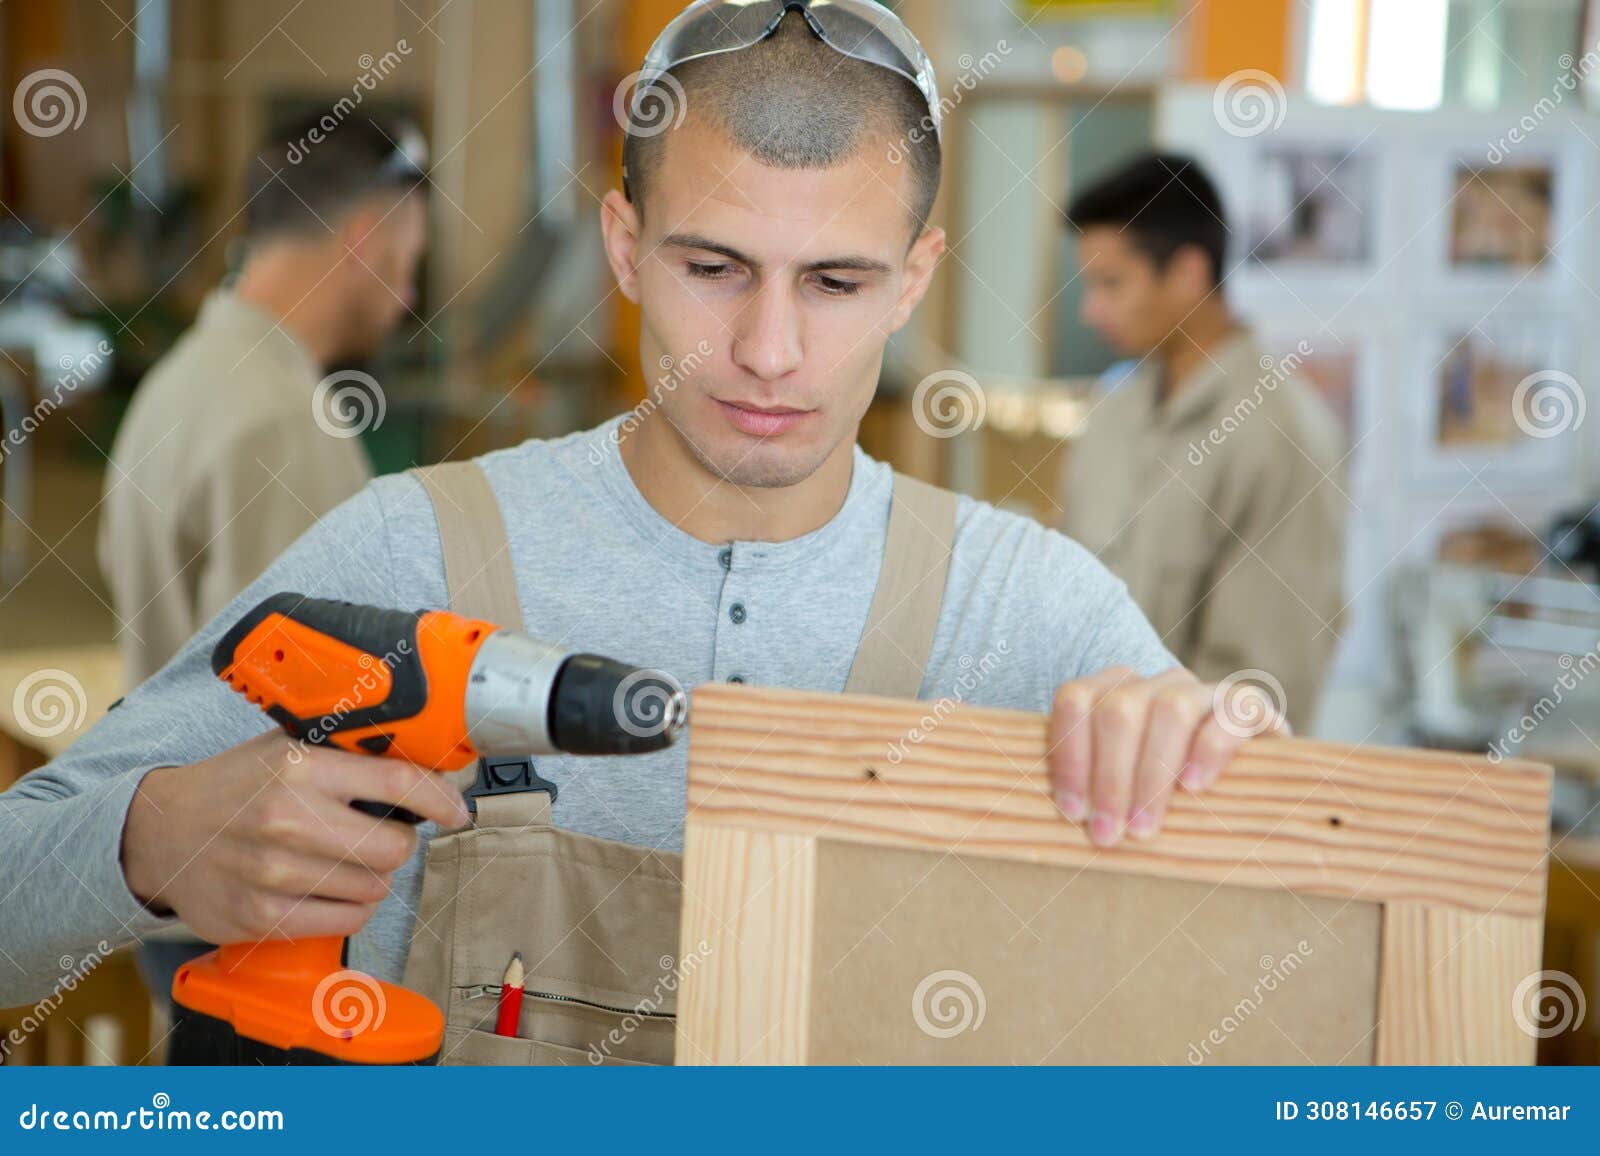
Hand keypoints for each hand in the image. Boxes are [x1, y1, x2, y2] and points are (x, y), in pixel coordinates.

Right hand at [120, 730, 470, 943]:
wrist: (161, 832)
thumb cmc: (237, 786)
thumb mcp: (289, 747)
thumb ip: (351, 751)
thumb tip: (430, 758)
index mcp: (300, 768)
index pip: (398, 783)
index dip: (440, 799)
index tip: (455, 810)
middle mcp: (287, 820)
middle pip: (394, 847)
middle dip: (398, 842)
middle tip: (379, 834)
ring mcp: (272, 874)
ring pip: (373, 888)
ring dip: (371, 877)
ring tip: (341, 859)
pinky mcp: (261, 918)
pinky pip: (346, 921)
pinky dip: (349, 908)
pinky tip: (328, 888)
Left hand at [1045, 666, 1288, 847]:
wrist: (1252, 781)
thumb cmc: (1165, 795)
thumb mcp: (1124, 788)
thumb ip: (1092, 788)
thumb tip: (1063, 819)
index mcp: (1116, 690)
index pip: (1076, 700)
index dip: (1070, 755)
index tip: (1072, 811)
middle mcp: (1157, 684)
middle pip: (1120, 709)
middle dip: (1110, 776)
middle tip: (1109, 833)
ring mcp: (1204, 691)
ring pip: (1171, 708)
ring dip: (1152, 774)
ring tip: (1145, 826)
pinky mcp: (1250, 708)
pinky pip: (1231, 712)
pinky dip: (1209, 750)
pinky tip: (1194, 787)